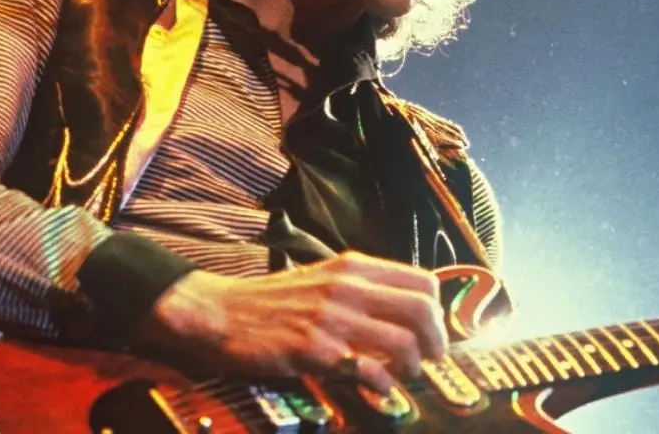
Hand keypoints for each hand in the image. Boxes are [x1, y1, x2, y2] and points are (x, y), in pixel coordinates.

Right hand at [136, 251, 446, 393]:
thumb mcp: (323, 278)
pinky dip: (383, 384)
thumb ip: (361, 289)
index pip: (422, 282)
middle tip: (431, 359)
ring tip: (406, 377)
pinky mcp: (315, 349)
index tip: (434, 332)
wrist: (220, 312)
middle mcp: (349, 287)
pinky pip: (369, 369)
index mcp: (354, 267)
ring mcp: (333, 318)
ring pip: (403, 341)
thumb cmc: (272, 301)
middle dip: (436, 341)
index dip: (438, 312)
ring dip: (414, 366)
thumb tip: (402, 311)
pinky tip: (379, 390)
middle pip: (422, 310)